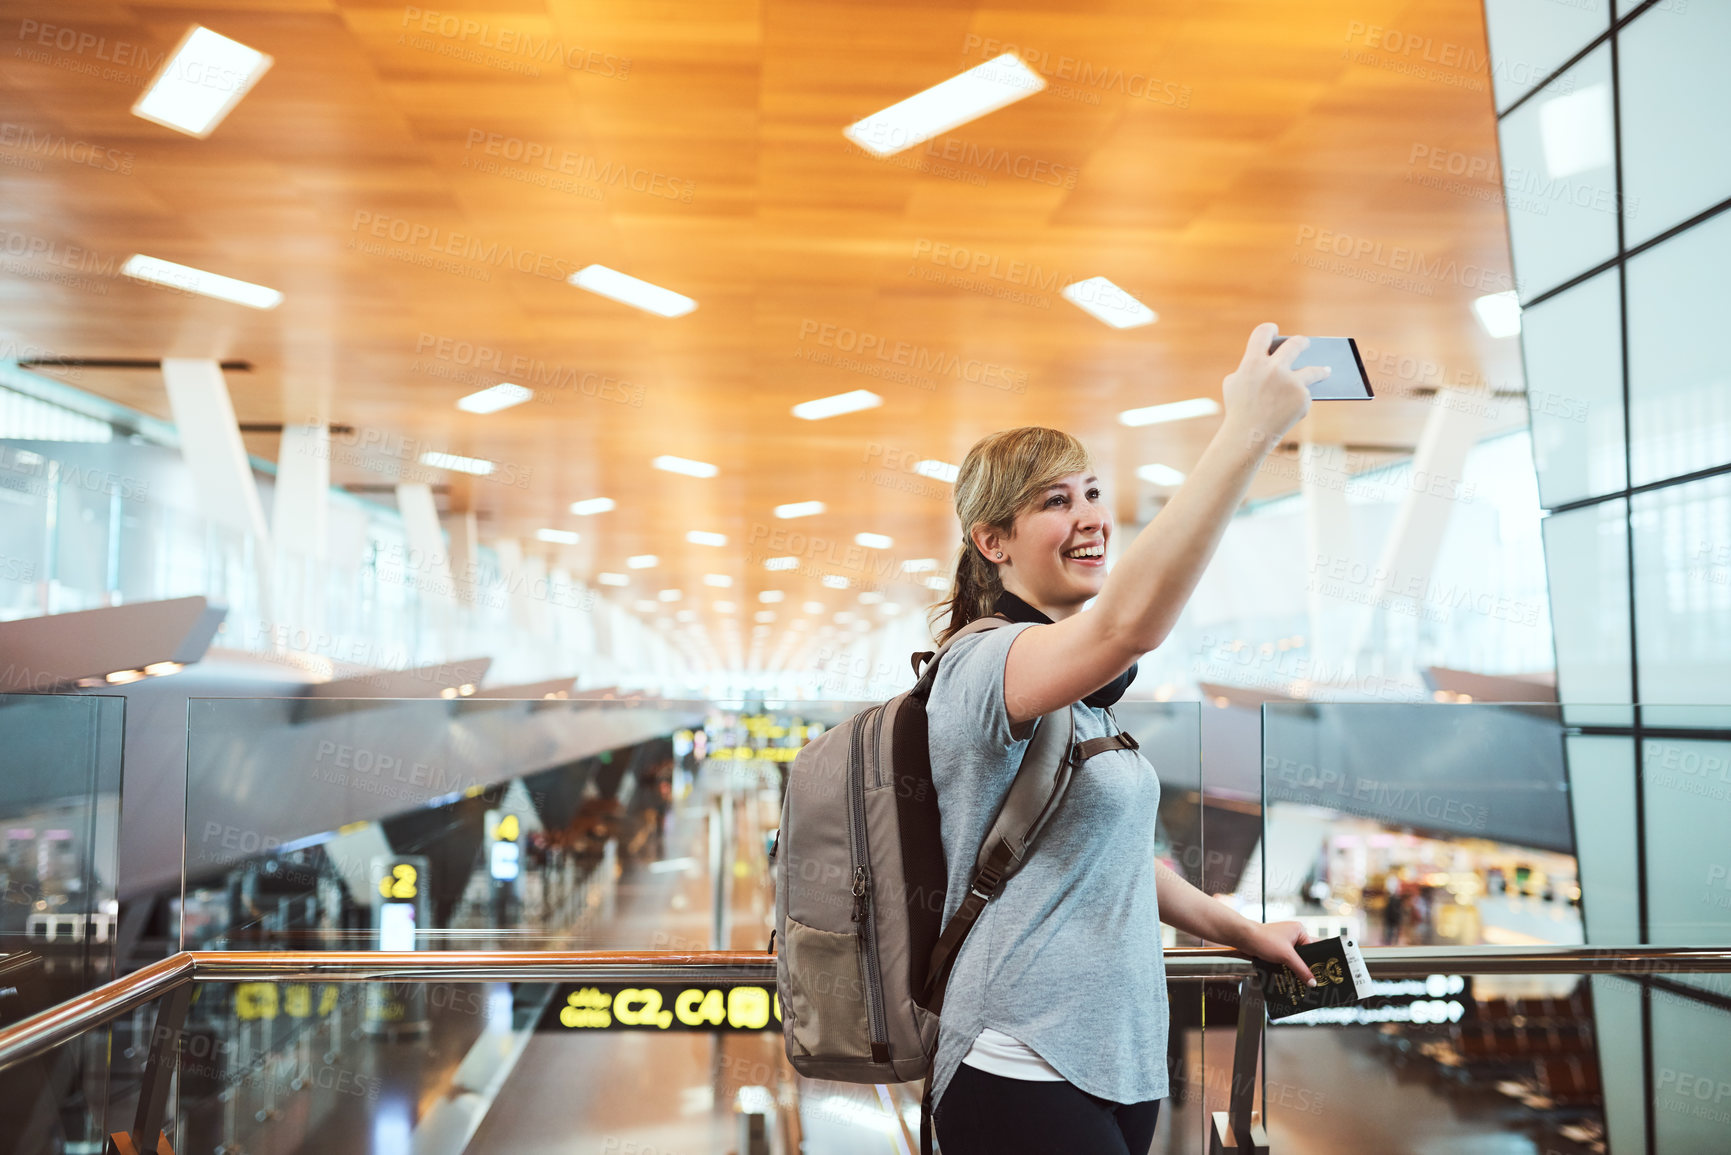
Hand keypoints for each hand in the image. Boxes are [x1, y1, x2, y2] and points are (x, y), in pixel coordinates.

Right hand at [1219, 322, 1327, 451]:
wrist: (1248, 436)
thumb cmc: (1238, 409)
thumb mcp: (1235, 384)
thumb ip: (1250, 368)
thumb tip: (1275, 361)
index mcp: (1253, 362)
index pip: (1263, 333)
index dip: (1269, 330)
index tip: (1274, 330)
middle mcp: (1274, 368)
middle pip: (1295, 344)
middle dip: (1302, 342)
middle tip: (1305, 344)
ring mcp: (1291, 383)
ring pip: (1312, 370)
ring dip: (1320, 369)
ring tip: (1325, 370)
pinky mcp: (1303, 398)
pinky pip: (1305, 395)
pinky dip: (1302, 401)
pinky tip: (1303, 406)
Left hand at [1233, 919, 1316, 986]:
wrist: (1243, 938)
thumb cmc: (1263, 939)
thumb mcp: (1286, 956)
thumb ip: (1301, 969)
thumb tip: (1312, 981)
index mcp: (1299, 931)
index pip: (1313, 949)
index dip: (1314, 962)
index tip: (1318, 975)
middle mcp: (1292, 935)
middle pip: (1303, 955)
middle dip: (1304, 967)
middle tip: (1310, 980)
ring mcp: (1283, 942)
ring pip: (1294, 959)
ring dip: (1294, 969)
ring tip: (1299, 981)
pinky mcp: (1275, 948)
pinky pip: (1285, 960)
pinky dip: (1286, 968)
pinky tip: (1287, 977)